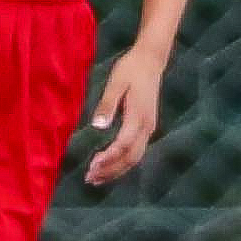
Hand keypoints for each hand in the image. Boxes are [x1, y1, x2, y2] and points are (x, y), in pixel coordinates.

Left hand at [84, 44, 166, 185]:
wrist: (151, 61)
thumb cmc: (130, 69)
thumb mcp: (115, 83)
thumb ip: (107, 104)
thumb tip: (97, 125)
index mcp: (138, 117)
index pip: (123, 146)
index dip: (107, 159)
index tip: (91, 167)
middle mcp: (146, 127)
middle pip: (130, 158)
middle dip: (110, 171)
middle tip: (89, 179)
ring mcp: (149, 128)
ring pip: (135, 158)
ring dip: (116, 170)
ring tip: (97, 178)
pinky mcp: (147, 126)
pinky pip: (136, 151)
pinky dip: (123, 162)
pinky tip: (110, 166)